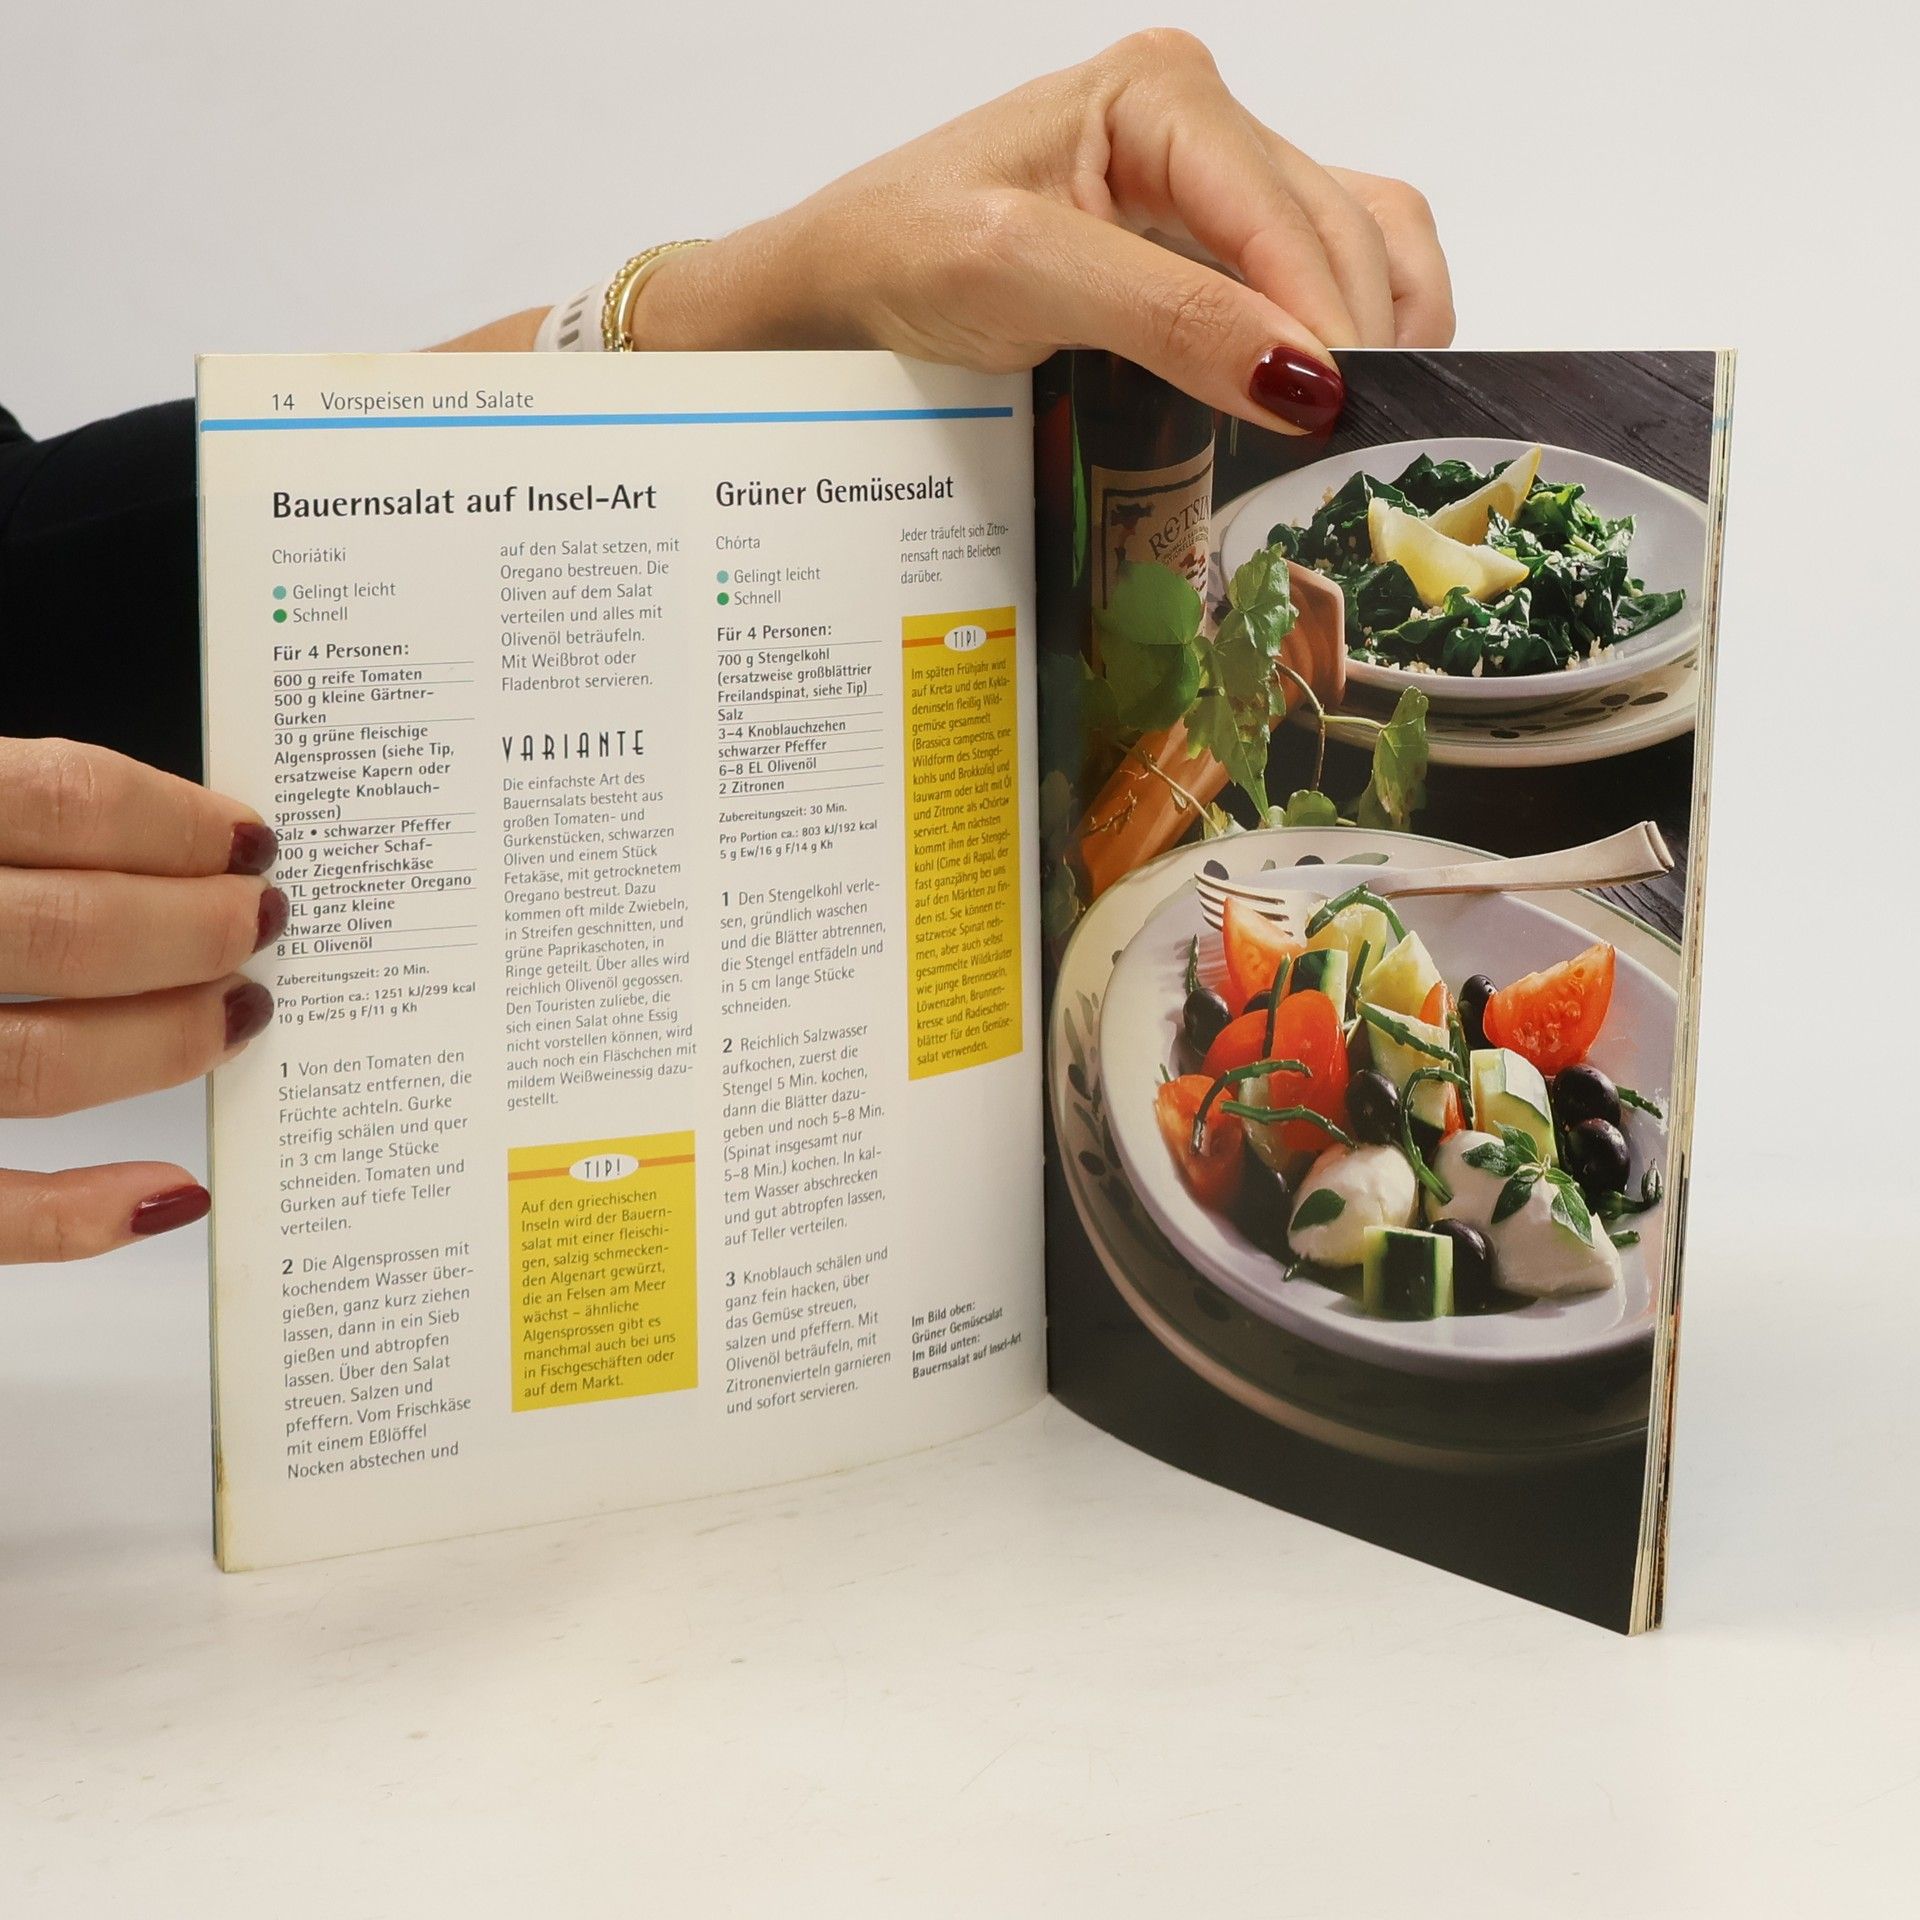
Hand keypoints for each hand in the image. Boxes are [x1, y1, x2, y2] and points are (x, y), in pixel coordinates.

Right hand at [0, 739, 284, 1262]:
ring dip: (160, 1043)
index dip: (176, 822)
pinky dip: (78, 1215)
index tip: (250, 840)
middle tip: (264, 925)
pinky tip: (171, 1196)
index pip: (61, 800)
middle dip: (197, 930)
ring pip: (39, 1060)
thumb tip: (161, 837)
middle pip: (74, 930)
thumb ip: (10, 820)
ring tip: (239, 1016)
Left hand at [638, 31, 1452, 429]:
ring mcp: (1208, 192)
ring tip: (1372, 427)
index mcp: (1162, 94)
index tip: (1346, 414)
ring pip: (1351, 246)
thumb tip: (1303, 380)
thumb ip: (1167, 316)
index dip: (1328, 314)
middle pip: (1336, 228)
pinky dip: (1347, 335)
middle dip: (1360, 333)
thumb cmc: (897, 260)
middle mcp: (1201, 128)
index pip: (1286, 210)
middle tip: (1364, 446)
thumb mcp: (1023, 274)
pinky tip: (1339, 397)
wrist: (827, 303)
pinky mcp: (1203, 256)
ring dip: (1381, 332)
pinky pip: (1315, 279)